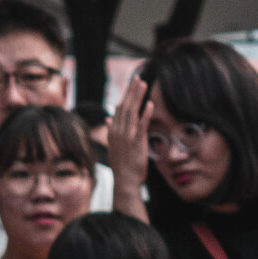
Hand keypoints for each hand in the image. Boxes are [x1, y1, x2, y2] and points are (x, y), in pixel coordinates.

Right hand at [107, 72, 151, 199]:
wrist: (125, 181)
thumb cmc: (122, 166)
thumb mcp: (114, 146)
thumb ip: (111, 131)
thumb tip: (108, 119)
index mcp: (113, 131)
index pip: (119, 109)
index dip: (126, 96)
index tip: (132, 85)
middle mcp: (118, 131)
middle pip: (125, 106)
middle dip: (131, 91)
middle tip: (138, 77)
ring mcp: (126, 136)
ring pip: (132, 112)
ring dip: (137, 97)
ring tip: (143, 84)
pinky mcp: (136, 143)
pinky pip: (141, 126)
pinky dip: (145, 114)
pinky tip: (149, 104)